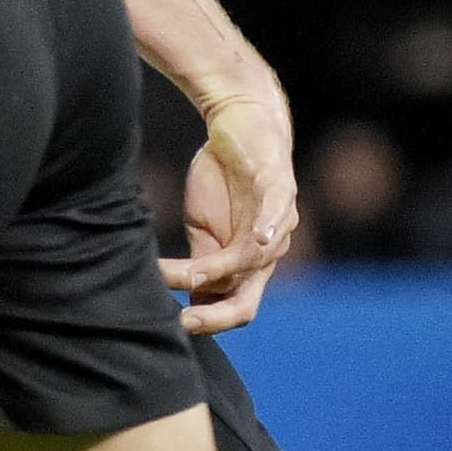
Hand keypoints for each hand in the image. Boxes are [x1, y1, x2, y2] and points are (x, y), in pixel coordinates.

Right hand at [161, 96, 302, 334]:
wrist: (242, 125)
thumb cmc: (223, 178)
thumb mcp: (202, 226)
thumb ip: (201, 260)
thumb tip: (185, 297)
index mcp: (248, 265)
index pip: (231, 307)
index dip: (205, 321)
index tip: (172, 325)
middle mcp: (269, 252)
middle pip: (248, 299)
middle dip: (218, 315)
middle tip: (185, 321)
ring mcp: (279, 223)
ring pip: (252, 260)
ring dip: (218, 270)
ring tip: (188, 274)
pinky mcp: (280, 189)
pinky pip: (277, 213)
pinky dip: (269, 228)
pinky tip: (259, 238)